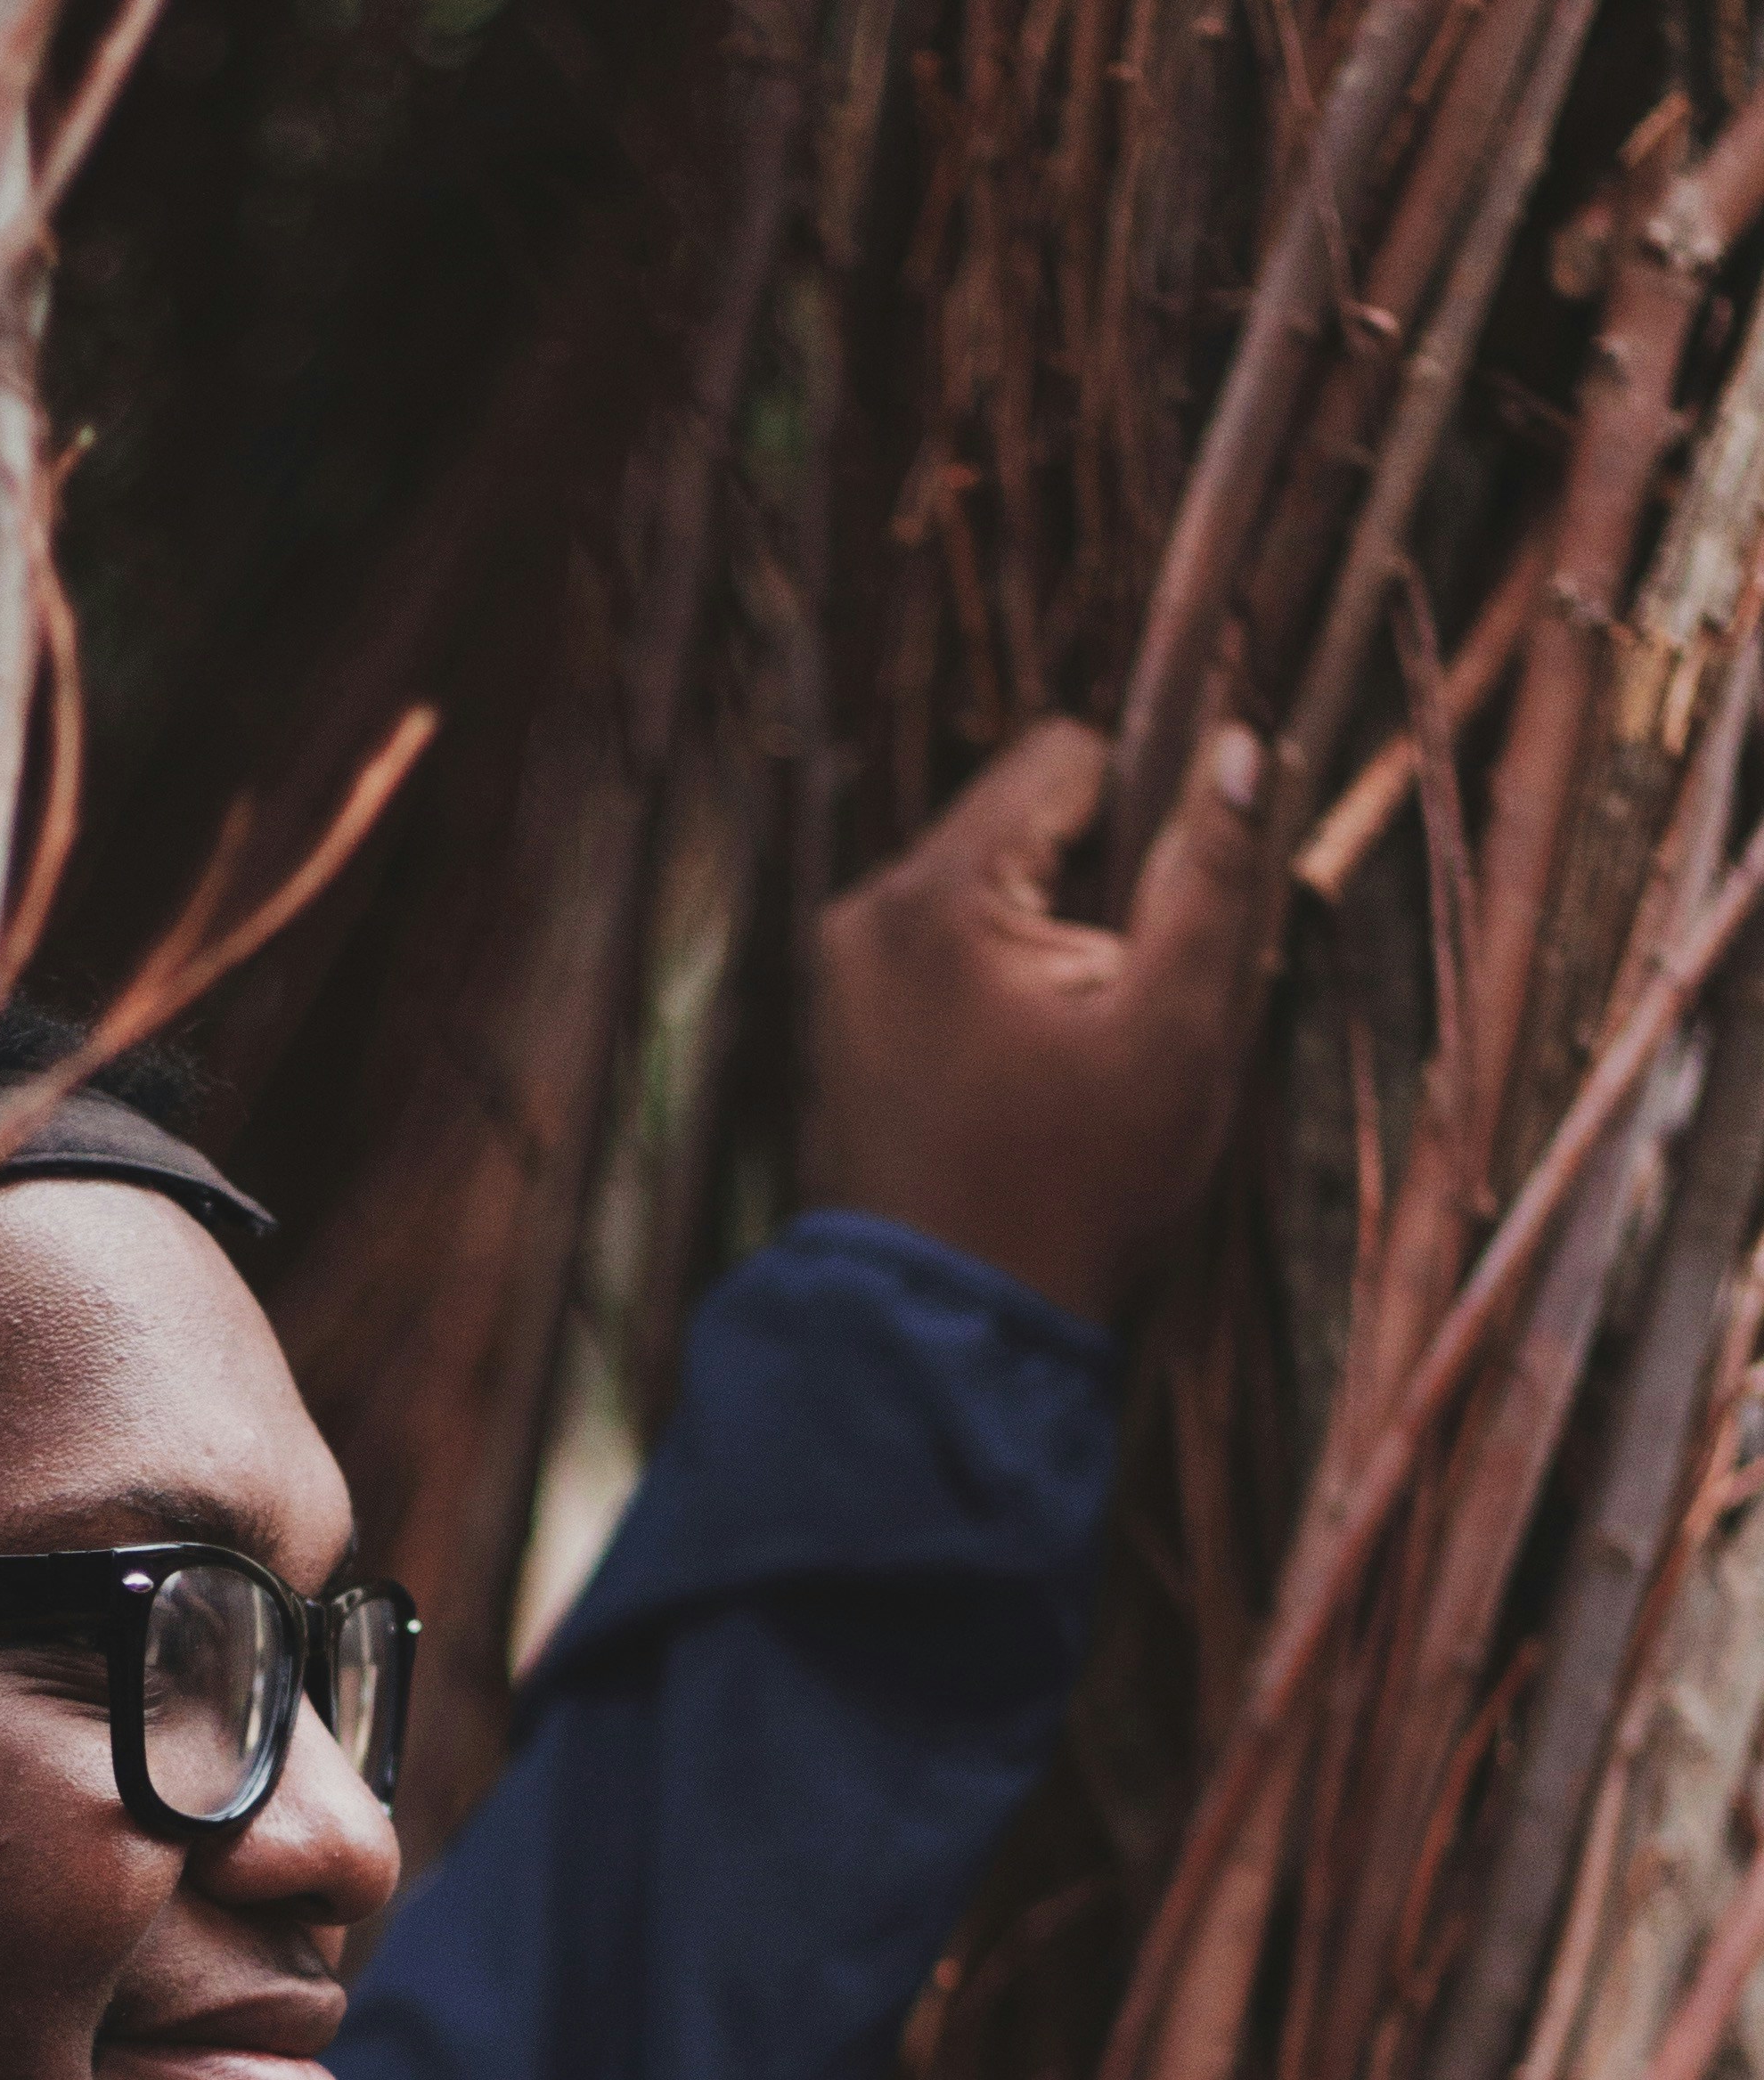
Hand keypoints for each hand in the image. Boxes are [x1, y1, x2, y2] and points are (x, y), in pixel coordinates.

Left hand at [809, 715, 1271, 1327]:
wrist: (947, 1333)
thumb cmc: (1073, 1192)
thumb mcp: (1176, 1031)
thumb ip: (1213, 879)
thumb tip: (1241, 746)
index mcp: (937, 895)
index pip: (1063, 757)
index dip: (1143, 809)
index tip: (1166, 909)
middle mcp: (866, 913)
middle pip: (1018, 824)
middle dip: (1090, 888)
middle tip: (1124, 1003)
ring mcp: (839, 974)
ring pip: (982, 891)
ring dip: (1047, 940)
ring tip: (1075, 1050)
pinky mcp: (838, 1026)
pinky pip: (939, 956)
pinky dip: (995, 987)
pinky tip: (1026, 1074)